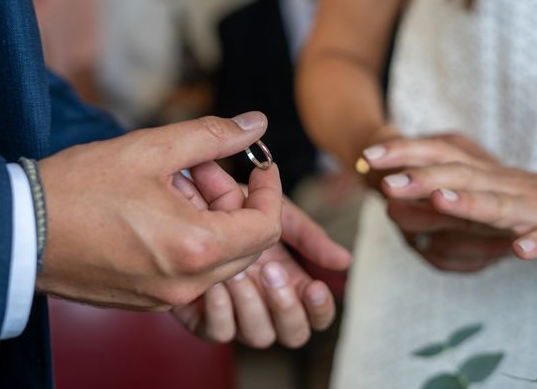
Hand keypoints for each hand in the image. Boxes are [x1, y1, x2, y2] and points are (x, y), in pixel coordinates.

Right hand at [35, 112, 282, 311]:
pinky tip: (155, 209)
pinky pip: (188, 269)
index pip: (268, 227)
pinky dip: (188, 237)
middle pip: (245, 243)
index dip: (271, 190)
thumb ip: (213, 135)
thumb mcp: (152, 148)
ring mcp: (166, 298)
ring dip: (209, 216)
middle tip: (198, 167)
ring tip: (170, 183)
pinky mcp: (146, 300)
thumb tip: (257, 124)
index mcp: (197, 248)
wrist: (19, 232)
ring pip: (216, 256)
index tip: (258, 164)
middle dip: (233, 199)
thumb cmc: (80, 189)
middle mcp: (187, 284)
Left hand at [171, 163, 351, 347]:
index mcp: (289, 282)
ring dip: (252, 304)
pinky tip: (216, 284)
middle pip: (293, 334)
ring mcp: (237, 314)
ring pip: (258, 336)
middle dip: (285, 306)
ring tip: (237, 272)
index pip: (315, 315)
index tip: (313, 286)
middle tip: (270, 271)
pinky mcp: (204, 318)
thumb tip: (344, 261)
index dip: (320, 309)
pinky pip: (219, 333)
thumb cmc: (237, 207)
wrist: (192, 200)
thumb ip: (310, 237)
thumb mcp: (279, 215)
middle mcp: (266, 304)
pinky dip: (220, 310)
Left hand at [362, 134, 512, 271]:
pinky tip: (518, 248)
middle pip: (458, 175)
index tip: (366, 157)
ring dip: (468, 204)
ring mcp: (527, 206)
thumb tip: (393, 211)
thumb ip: (430, 203)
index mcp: (475, 169)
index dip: (401, 152)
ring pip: (495, 206)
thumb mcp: (471, 191)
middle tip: (387, 186)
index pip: (435, 152)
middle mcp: (498, 182)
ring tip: (439, 200)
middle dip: (423, 180)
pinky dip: (536, 241)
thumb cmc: (513, 197)